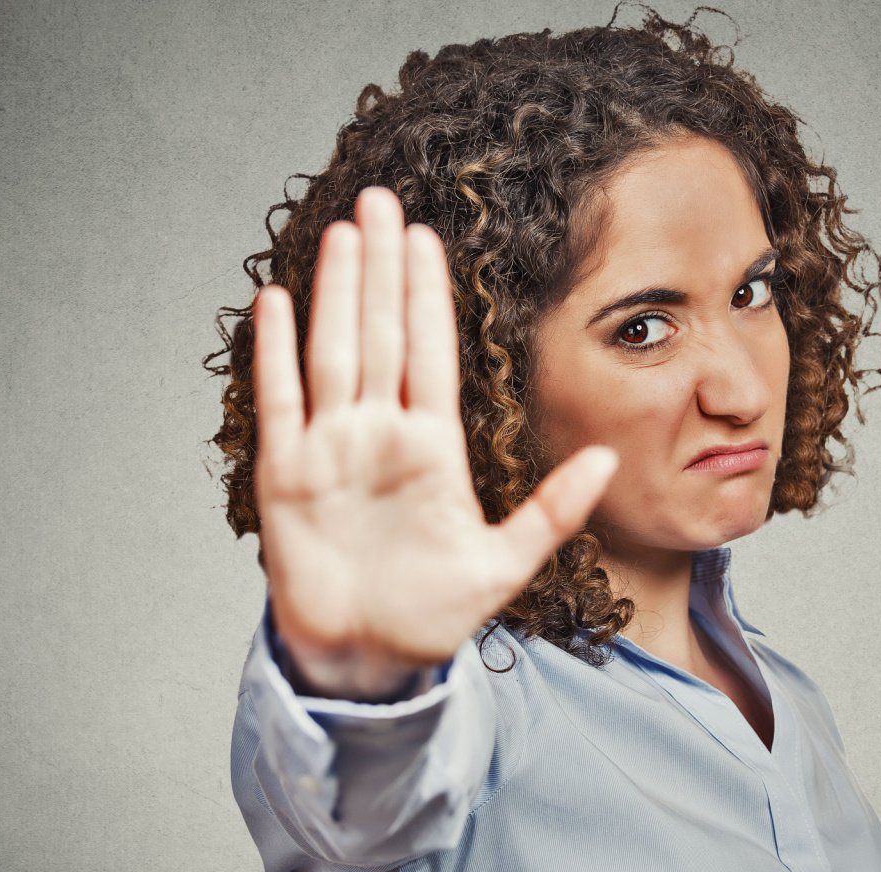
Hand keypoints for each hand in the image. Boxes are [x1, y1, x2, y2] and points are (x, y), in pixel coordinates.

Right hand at [252, 186, 618, 699]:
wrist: (367, 659)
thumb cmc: (432, 613)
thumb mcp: (504, 565)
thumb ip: (551, 512)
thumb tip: (605, 460)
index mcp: (432, 448)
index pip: (431, 353)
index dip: (427, 296)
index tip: (430, 239)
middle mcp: (380, 435)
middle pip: (381, 334)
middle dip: (382, 269)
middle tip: (383, 203)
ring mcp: (331, 450)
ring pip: (334, 353)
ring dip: (336, 294)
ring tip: (342, 234)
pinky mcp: (287, 477)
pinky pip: (281, 403)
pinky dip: (275, 354)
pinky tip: (276, 302)